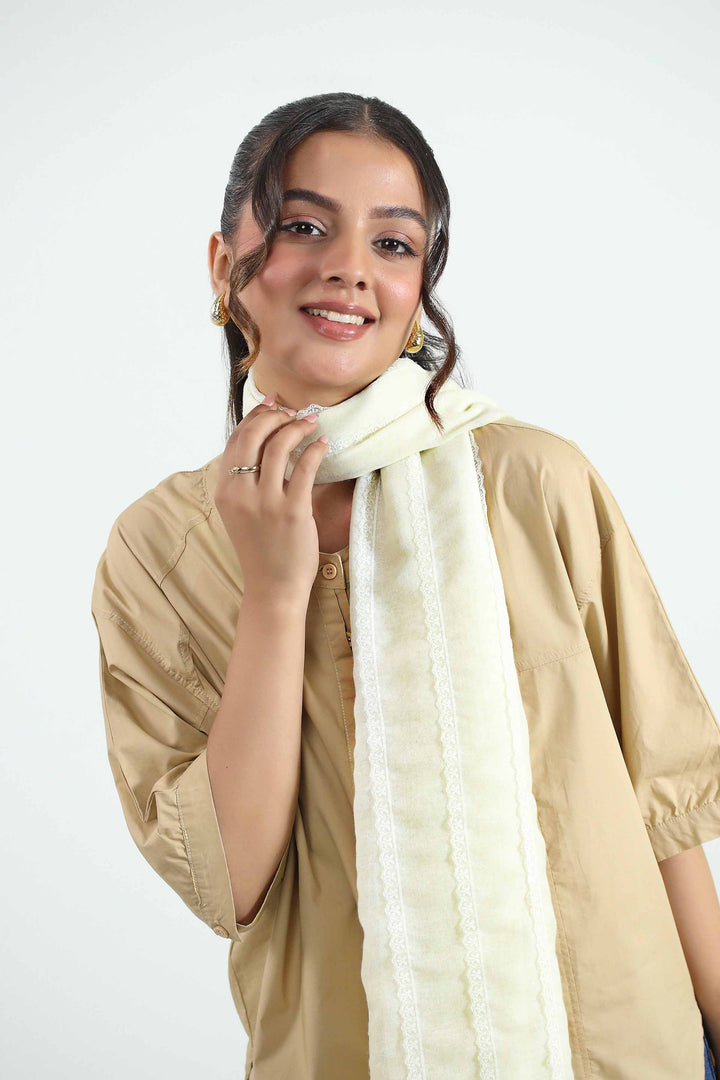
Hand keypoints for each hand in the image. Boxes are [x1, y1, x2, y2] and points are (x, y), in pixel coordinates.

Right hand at [214, 398, 328, 599]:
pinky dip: (315, 449)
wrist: (272, 587)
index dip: (255, 416)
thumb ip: (245, 481)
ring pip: (278, 446)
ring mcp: (265, 503)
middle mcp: (240, 494)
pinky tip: (322, 444)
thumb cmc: (262, 548)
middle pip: (253, 436)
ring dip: (296, 427)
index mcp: (224, 491)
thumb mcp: (241, 512)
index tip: (273, 404)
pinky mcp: (292, 512)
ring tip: (311, 422)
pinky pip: (304, 468)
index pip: (236, 440)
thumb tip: (263, 441)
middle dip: (275, 416)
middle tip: (294, 412)